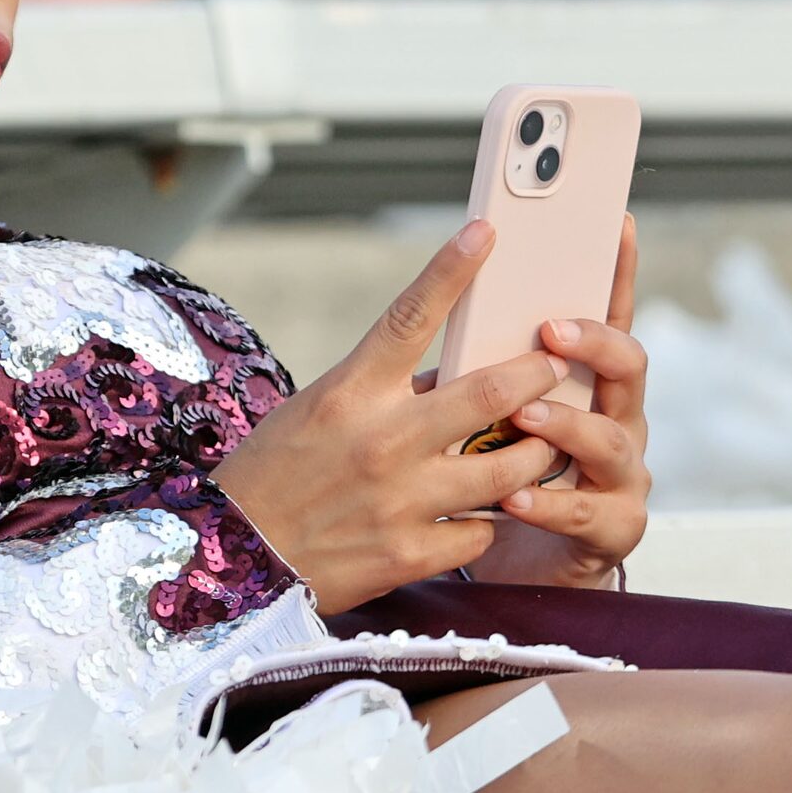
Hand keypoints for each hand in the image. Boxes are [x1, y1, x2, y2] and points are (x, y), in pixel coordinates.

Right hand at [211, 218, 568, 615]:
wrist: (234, 560)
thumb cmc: (273, 476)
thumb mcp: (318, 412)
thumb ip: (382, 392)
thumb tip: (449, 376)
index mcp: (350, 393)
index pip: (411, 317)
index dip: (453, 269)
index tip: (486, 232)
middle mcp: (382, 440)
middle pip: (491, 392)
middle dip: (538, 374)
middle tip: (557, 367)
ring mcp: (403, 500)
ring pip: (509, 468)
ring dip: (535, 453)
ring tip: (541, 446)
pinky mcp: (412, 553)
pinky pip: (483, 531)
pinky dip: (489, 519)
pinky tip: (483, 515)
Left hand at [422, 214, 650, 589]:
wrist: (517, 569)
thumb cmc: (493, 479)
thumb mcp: (483, 416)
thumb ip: (484, 370)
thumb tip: (450, 308)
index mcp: (587, 383)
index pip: (608, 316)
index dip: (617, 272)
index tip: (614, 224)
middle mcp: (617, 420)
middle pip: (628, 367)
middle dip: (594, 343)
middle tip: (551, 330)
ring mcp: (622, 475)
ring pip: (610, 439)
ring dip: (567, 424)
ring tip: (527, 418)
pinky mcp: (613, 530)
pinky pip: (590, 513)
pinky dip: (550, 503)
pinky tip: (515, 498)